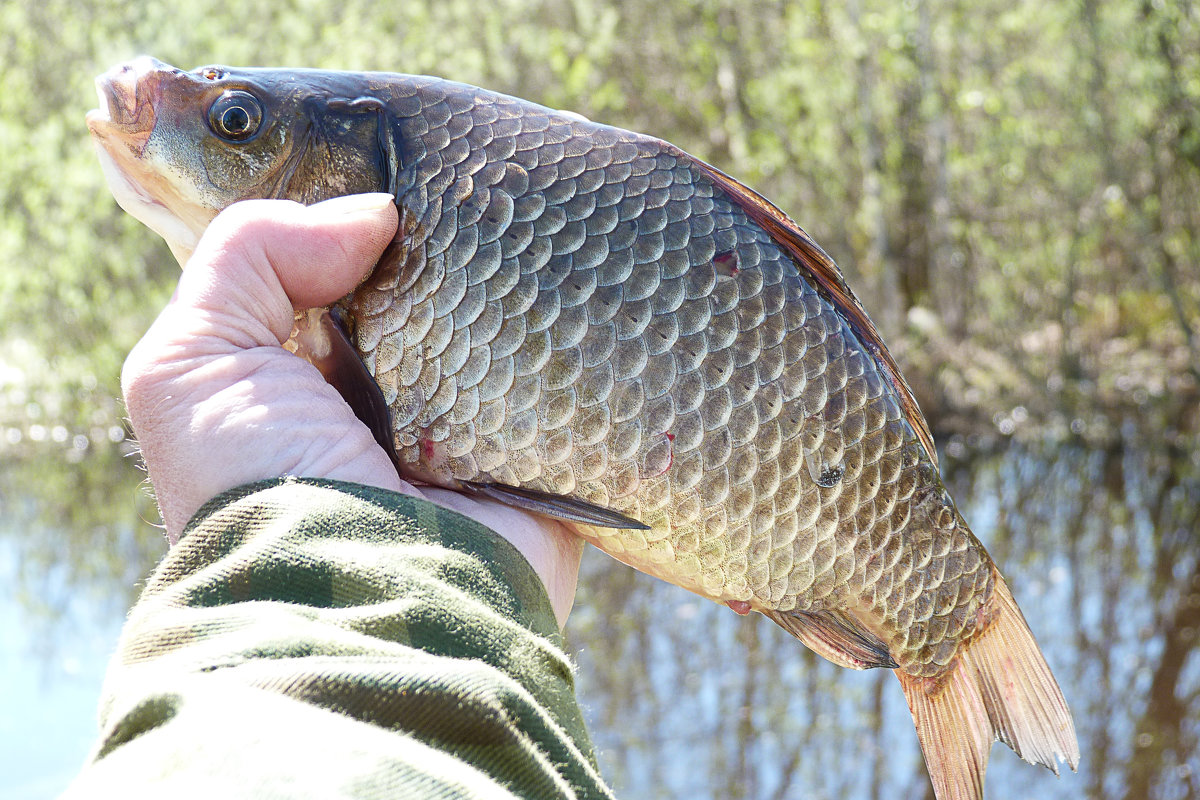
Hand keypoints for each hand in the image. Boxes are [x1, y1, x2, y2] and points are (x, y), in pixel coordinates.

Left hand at [122, 195, 581, 625]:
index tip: (399, 160)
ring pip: (500, 324)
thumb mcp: (192, 363)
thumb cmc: (263, 487)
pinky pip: (564, 377)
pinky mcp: (538, 454)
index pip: (339, 270)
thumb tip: (377, 214)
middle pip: (427, 289)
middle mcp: (386, 399)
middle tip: (484, 180)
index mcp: (306, 374)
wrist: (368, 608)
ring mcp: (466, 428)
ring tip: (543, 217)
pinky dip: (572, 337)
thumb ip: (247, 257)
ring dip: (515, 283)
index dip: (359, 215)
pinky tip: (589, 278)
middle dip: (449, 239)